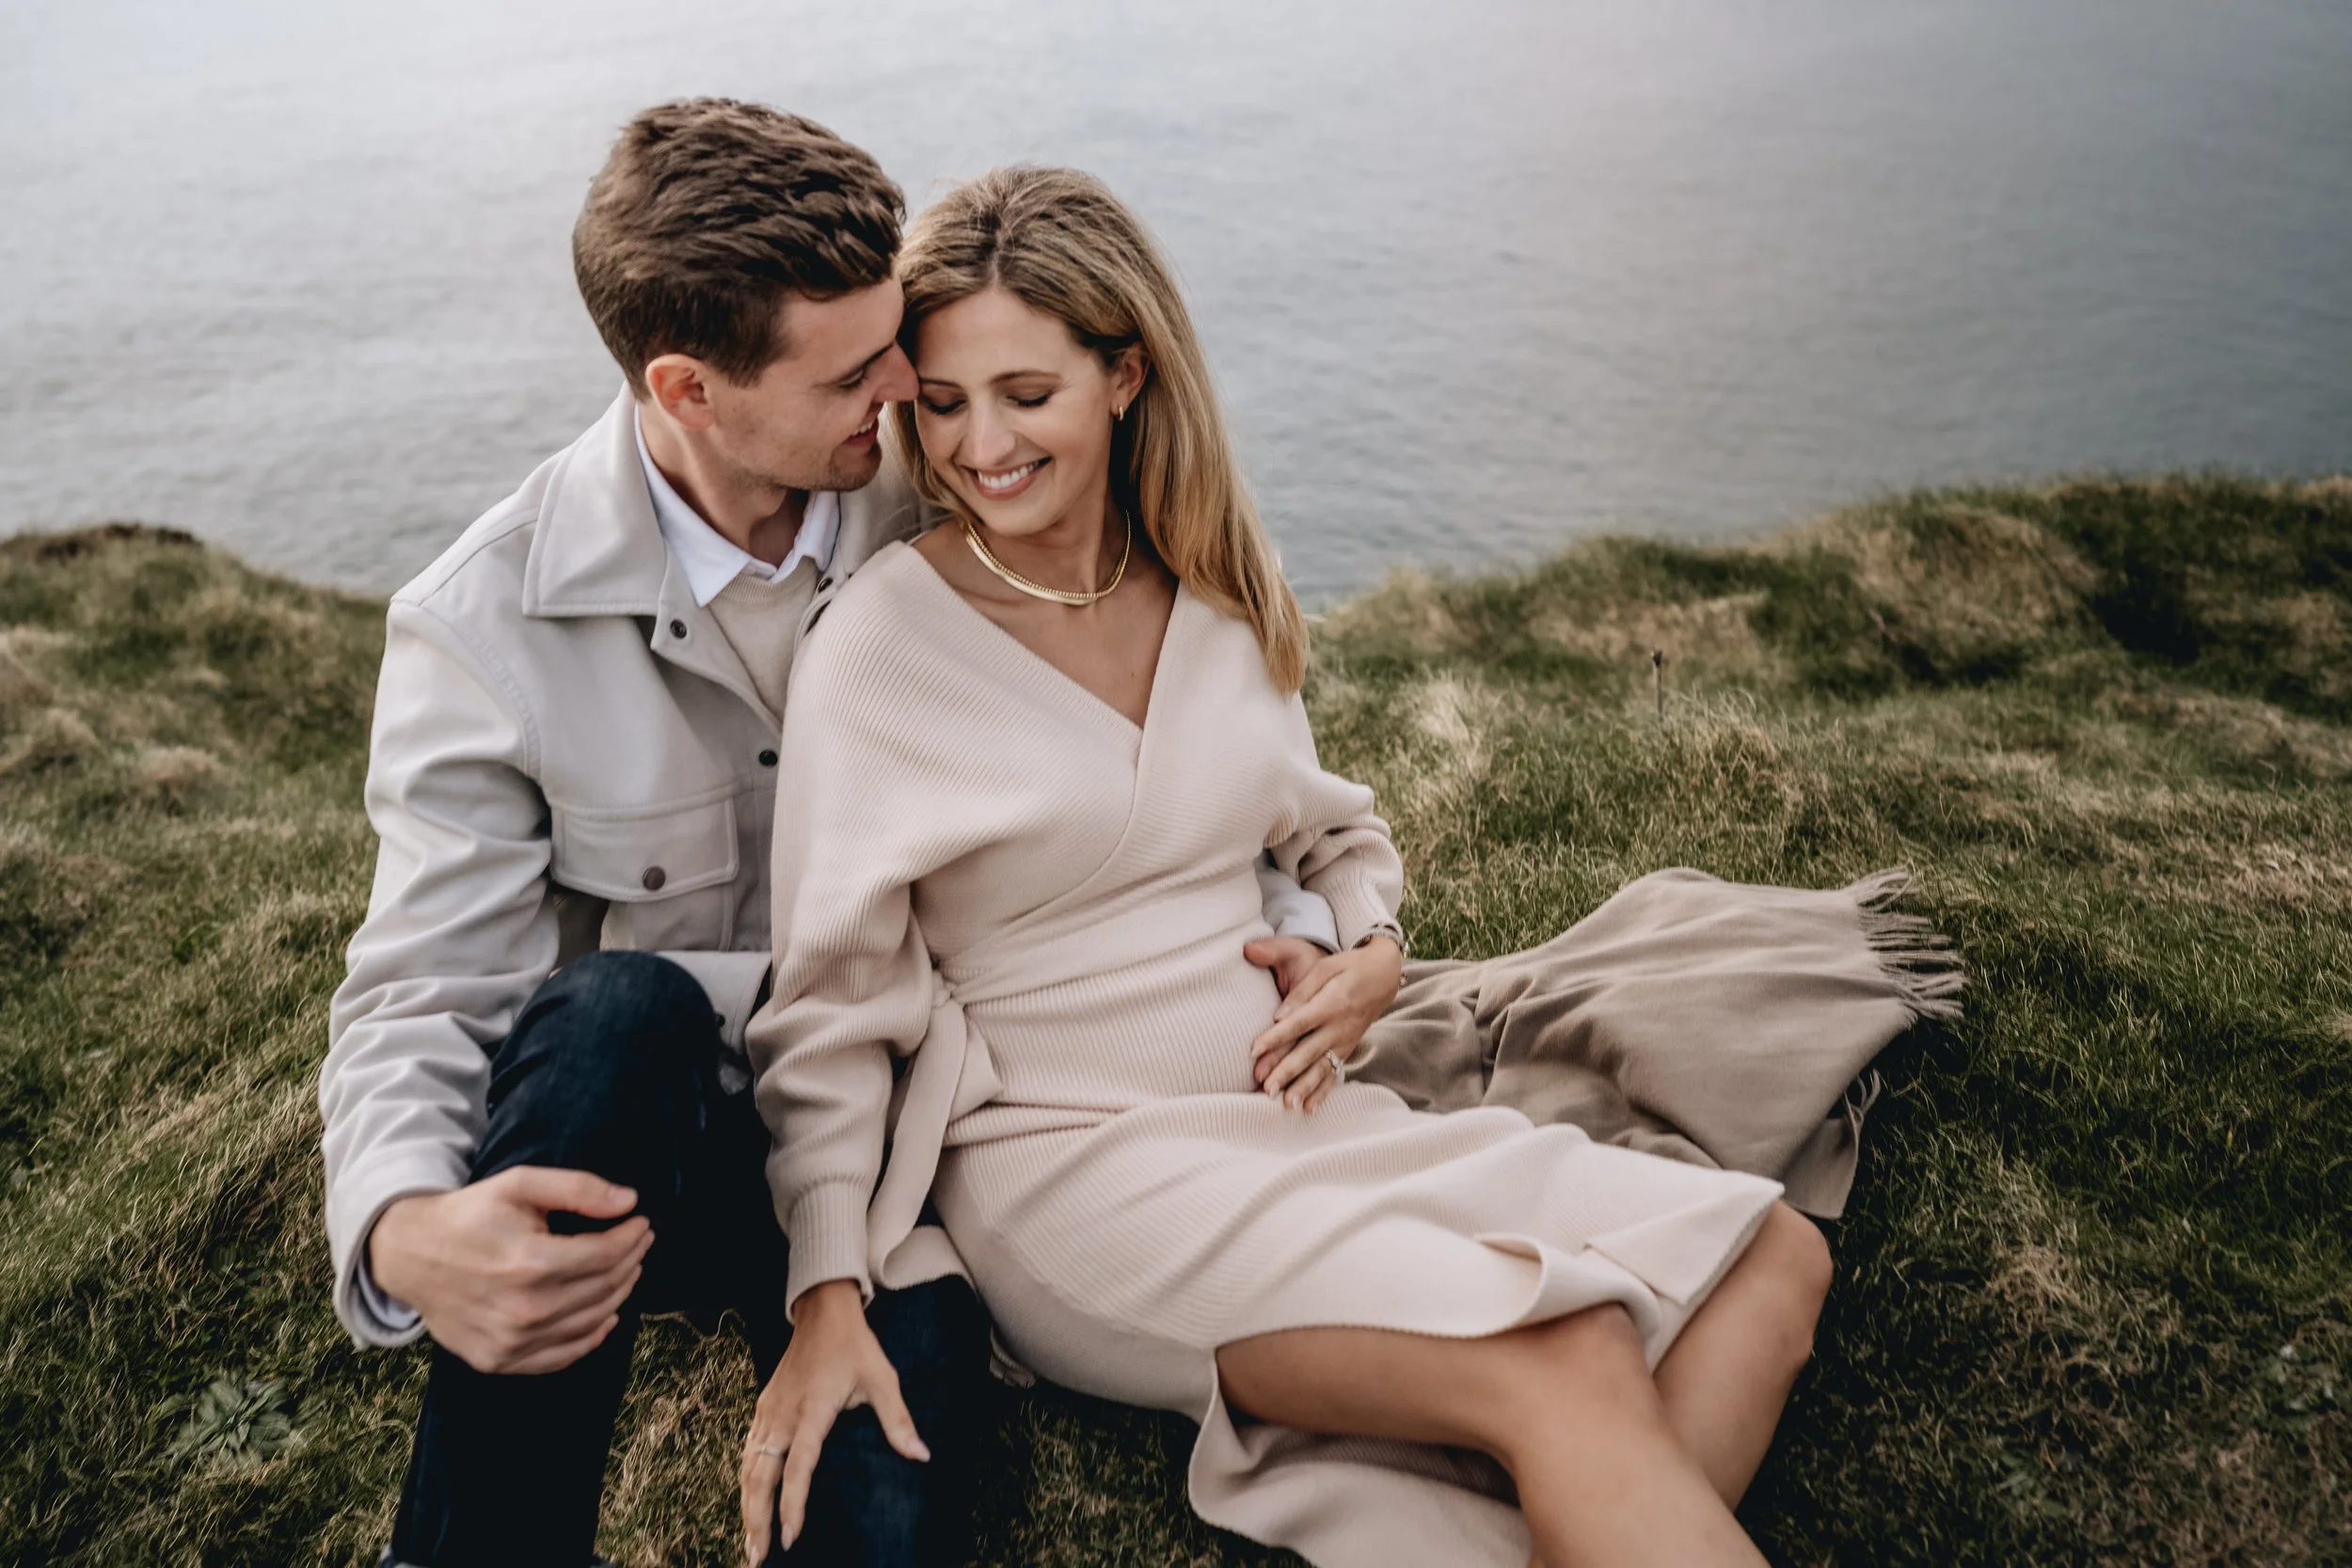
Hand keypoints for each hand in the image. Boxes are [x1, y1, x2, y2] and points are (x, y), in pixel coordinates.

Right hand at [366, 1166, 649, 1374]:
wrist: (411, 1255)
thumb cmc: (470, 1215)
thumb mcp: (520, 1185)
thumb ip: (577, 1188)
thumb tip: (630, 1201)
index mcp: (530, 1263)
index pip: (606, 1255)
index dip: (632, 1237)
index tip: (641, 1223)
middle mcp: (524, 1310)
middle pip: (604, 1288)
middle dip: (631, 1261)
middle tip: (638, 1243)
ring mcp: (511, 1342)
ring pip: (591, 1322)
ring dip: (619, 1294)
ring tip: (626, 1271)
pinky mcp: (499, 1360)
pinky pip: (562, 1356)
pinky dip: (592, 1337)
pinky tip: (606, 1316)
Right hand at [741, 1280, 929, 1561]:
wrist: (822, 1312)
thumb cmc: (854, 1347)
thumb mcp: (883, 1379)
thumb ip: (898, 1421)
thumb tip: (921, 1455)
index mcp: (812, 1411)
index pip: (799, 1467)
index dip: (792, 1504)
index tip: (791, 1537)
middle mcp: (783, 1415)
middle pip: (761, 1476)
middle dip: (757, 1519)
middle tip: (758, 1558)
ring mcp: (768, 1412)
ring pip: (748, 1468)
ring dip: (747, 1507)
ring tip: (751, 1544)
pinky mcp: (763, 1409)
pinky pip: (748, 1453)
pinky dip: (745, 1483)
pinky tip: (748, 1505)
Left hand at [1248, 935, 1403, 1111]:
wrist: (1384, 975)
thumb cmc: (1348, 967)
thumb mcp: (1326, 968)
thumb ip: (1302, 991)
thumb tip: (1279, 1015)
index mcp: (1331, 1003)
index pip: (1299, 1023)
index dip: (1277, 1037)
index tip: (1255, 1051)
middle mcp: (1339, 1027)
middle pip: (1308, 1052)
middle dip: (1286, 1071)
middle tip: (1266, 1088)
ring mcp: (1345, 1042)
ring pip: (1321, 1069)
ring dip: (1303, 1088)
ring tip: (1286, 1104)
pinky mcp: (1347, 1050)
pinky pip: (1334, 1074)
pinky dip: (1322, 1093)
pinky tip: (1308, 1109)